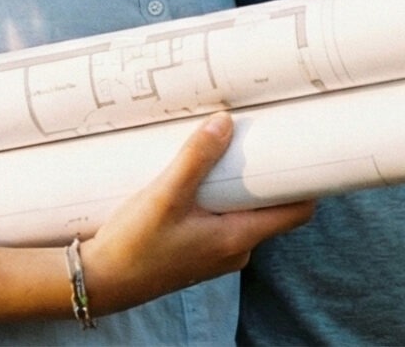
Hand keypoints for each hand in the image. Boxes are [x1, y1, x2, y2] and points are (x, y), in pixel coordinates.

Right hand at [76, 113, 314, 315]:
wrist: (97, 283)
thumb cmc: (132, 247)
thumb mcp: (164, 196)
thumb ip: (195, 159)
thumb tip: (225, 122)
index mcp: (238, 239)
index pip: (296, 213)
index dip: (308, 183)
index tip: (305, 151)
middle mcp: (235, 249)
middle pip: (270, 207)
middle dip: (265, 175)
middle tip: (258, 138)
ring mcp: (216, 252)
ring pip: (243, 212)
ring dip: (236, 186)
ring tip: (223, 153)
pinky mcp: (197, 251)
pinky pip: (221, 219)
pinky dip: (217, 199)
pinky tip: (197, 180)